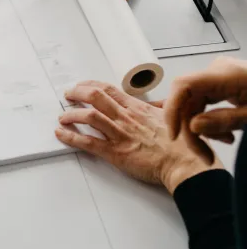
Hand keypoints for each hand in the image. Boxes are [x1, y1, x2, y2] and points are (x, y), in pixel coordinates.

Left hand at [55, 81, 220, 193]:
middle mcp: (126, 117)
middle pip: (94, 96)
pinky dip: (72, 137)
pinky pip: (88, 142)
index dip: (90, 84)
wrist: (186, 163)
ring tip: (62, 116)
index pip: (108, 89)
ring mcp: (120, 134)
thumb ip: (155, 110)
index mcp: (137, 108)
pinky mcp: (116, 153)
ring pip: (89, 116)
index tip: (81, 84)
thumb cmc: (182, 143)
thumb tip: (152, 106)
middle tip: (67, 95)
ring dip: (71, 114)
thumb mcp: (169, 117)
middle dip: (76, 93)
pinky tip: (61, 134)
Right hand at [166, 56, 246, 163]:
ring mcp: (218, 76)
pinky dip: (209, 121)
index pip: (183, 86)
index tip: (175, 135)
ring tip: (219, 146)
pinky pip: (205, 102)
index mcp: (225, 74)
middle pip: (187, 99)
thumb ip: (223, 121)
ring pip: (194, 103)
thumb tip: (191, 126)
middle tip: (203, 155)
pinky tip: (224, 135)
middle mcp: (216, 71)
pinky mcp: (222, 84)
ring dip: (201, 128)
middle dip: (191, 128)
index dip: (172, 109)